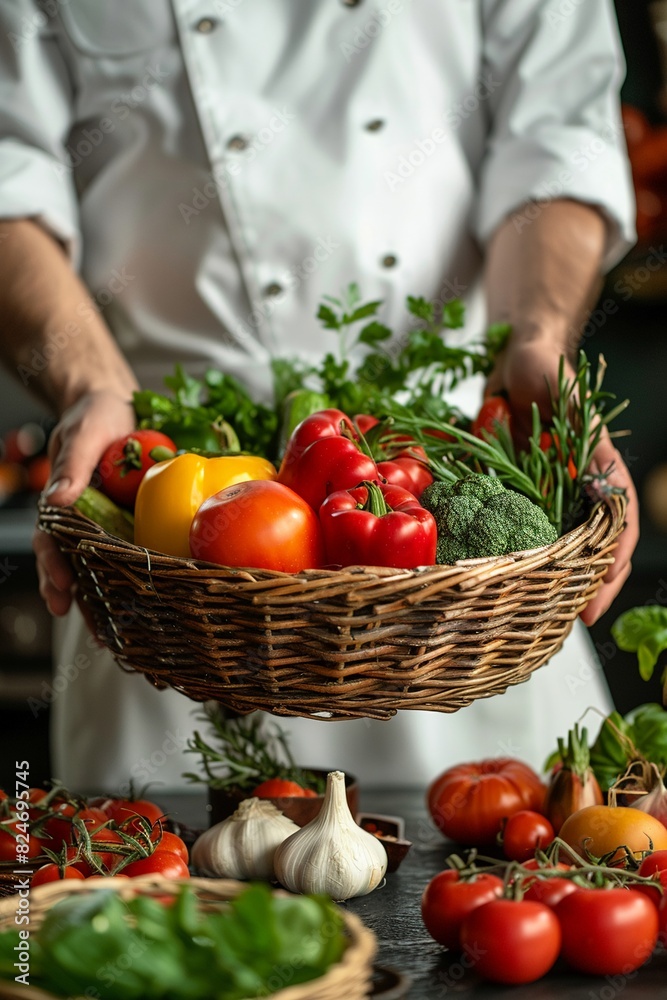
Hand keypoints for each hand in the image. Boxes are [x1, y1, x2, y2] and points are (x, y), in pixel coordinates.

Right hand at [35, 390, 135, 614]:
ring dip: (109, 600)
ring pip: (104, 567)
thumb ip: (71, 465)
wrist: (117, 404)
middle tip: (97, 633)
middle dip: (83, 601)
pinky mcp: (134, 521)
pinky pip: (135, 551)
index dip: (54, 569)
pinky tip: (153, 601)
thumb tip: (57, 498)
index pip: (53, 542)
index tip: (61, 593)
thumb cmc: (94, 416)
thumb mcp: (83, 434)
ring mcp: (108, 523)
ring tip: (119, 636)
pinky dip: (139, 577)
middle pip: (76, 566)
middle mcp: (83, 519)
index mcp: (63, 504)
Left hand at [486, 337, 637, 625]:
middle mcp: (577, 486)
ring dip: (557, 578)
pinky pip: (522, 527)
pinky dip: (521, 554)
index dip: (613, 563)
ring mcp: (548, 490)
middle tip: (574, 618)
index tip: (599, 594)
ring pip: (561, 544)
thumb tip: (602, 482)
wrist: (517, 358)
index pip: (618, 525)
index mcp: (599, 471)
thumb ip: (586, 437)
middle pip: (593, 545)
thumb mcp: (571, 400)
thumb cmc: (549, 372)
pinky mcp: (518, 489)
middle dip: (587, 584)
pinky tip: (508, 578)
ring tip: (546, 613)